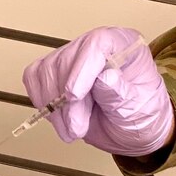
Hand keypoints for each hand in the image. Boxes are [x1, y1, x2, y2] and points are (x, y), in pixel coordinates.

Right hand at [22, 27, 173, 156]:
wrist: (131, 131)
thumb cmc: (141, 114)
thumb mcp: (139, 109)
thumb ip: (121, 94)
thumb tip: (105, 78)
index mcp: (122, 45)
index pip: (96, 44)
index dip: (81, 69)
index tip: (74, 96)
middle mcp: (95, 46)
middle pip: (66, 61)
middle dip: (67, 101)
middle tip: (76, 128)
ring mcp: (73, 58)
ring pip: (46, 71)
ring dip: (54, 108)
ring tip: (72, 129)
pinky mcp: (54, 72)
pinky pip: (34, 78)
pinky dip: (40, 102)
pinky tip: (58, 118)